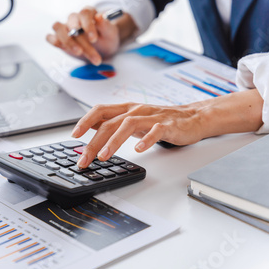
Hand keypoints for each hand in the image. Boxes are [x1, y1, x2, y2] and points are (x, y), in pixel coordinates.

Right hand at [46, 6, 121, 64]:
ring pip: (58, 28)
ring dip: (67, 41)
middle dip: (82, 41)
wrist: (103, 49)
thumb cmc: (106, 38)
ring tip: (78, 53)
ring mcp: (65, 28)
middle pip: (72, 24)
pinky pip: (50, 37)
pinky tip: (62, 48)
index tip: (94, 39)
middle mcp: (75, 18)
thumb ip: (105, 25)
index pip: (84, 13)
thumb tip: (99, 17)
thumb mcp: (110, 33)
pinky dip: (54, 41)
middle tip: (90, 54)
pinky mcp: (59, 38)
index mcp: (88, 13)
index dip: (88, 26)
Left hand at [70, 103, 206, 167]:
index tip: (74, 135)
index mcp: (126, 109)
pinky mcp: (168, 125)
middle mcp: (136, 110)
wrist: (193, 117)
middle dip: (94, 142)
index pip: (100, 110)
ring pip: (128, 125)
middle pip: (109, 123)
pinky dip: (146, 140)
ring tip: (104, 156)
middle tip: (85, 159)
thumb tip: (90, 126)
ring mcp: (152, 117)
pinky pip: (156, 131)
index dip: (85, 121)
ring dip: (113, 142)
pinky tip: (138, 150)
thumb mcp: (132, 119)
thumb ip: (112, 122)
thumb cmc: (160, 120)